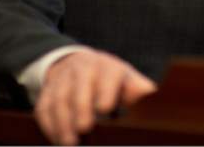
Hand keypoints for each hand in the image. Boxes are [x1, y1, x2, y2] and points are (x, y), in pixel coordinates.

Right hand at [34, 50, 155, 144]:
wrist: (78, 64)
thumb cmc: (111, 79)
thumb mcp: (127, 80)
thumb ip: (140, 92)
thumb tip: (159, 104)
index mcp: (108, 66)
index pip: (107, 75)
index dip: (106, 91)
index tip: (106, 109)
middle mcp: (83, 69)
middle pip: (79, 86)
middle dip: (81, 108)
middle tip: (84, 128)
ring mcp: (62, 79)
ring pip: (59, 98)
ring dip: (62, 122)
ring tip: (69, 143)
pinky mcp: (46, 92)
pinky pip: (43, 108)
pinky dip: (48, 125)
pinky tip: (56, 139)